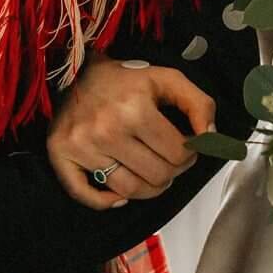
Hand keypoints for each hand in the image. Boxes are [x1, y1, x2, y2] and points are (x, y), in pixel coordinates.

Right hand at [44, 56, 215, 208]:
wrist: (74, 70)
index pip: (178, 153)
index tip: (185, 146)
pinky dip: (107, 202)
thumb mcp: (167, 79)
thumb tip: (211, 138)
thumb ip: (199, 104)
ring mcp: (81, 145)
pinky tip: (120, 192)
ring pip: (130, 191)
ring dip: (149, 188)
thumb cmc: (123, 79)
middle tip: (169, 159)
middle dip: (172, 171)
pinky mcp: (61, 155)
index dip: (190, 153)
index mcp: (134, 108)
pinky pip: (87, 196)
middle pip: (158, 176)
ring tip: (151, 172)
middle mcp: (105, 129)